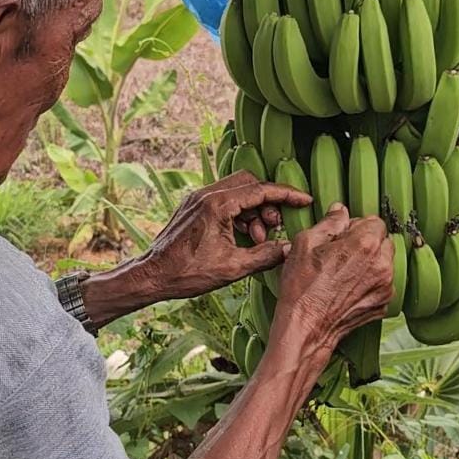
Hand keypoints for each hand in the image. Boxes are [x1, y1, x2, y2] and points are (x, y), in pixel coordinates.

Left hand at [138, 171, 313, 300]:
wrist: (153, 275)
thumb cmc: (188, 273)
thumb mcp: (234, 268)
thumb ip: (266, 256)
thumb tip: (290, 249)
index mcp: (218, 204)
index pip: (261, 189)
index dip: (287, 195)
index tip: (305, 200)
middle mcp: (207, 194)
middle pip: (250, 183)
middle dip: (268, 202)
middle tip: (276, 226)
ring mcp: (199, 198)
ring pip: (238, 191)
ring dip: (254, 210)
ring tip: (260, 238)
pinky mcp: (194, 206)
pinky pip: (225, 200)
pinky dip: (239, 213)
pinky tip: (245, 237)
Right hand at [274, 208, 393, 350]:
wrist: (306, 327)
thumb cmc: (302, 288)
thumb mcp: (305, 243)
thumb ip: (329, 222)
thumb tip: (340, 211)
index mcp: (364, 244)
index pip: (375, 221)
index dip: (357, 225)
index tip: (343, 234)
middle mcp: (381, 265)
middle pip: (383, 241)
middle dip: (366, 242)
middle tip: (342, 252)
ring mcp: (385, 287)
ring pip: (384, 262)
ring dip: (370, 262)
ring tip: (343, 272)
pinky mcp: (383, 304)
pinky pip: (382, 283)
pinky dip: (370, 281)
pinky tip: (347, 287)